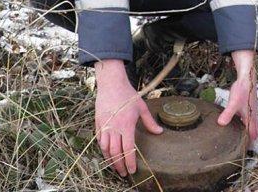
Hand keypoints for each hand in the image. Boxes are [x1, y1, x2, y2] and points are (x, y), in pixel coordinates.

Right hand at [94, 60, 162, 175]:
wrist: (112, 84)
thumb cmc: (128, 95)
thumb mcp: (142, 107)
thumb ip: (150, 122)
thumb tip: (160, 132)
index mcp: (126, 125)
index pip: (128, 149)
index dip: (130, 161)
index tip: (132, 170)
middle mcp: (114, 127)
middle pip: (115, 152)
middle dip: (119, 165)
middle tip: (124, 173)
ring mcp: (105, 126)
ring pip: (105, 149)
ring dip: (110, 160)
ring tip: (115, 166)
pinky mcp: (98, 123)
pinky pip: (99, 140)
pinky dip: (103, 149)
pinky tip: (108, 154)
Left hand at [217, 50, 257, 145]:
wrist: (247, 77)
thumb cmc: (242, 90)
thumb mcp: (233, 103)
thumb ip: (227, 114)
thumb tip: (221, 124)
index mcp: (250, 117)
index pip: (252, 134)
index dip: (249, 142)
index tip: (243, 149)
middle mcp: (253, 115)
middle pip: (255, 131)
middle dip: (251, 138)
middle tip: (243, 144)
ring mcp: (252, 110)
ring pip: (253, 124)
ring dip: (249, 130)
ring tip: (240, 135)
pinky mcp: (249, 105)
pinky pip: (250, 117)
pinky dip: (246, 122)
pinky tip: (238, 120)